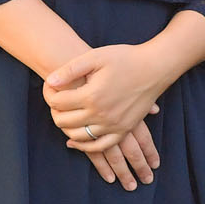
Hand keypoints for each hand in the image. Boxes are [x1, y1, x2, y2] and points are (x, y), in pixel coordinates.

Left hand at [43, 44, 174, 188]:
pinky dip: (84, 147)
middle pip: (63, 121)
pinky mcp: (123, 129)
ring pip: (77, 136)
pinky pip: (99, 146)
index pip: (56, 102)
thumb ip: (70, 69)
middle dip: (54, 111)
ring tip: (64, 116)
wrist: (156, 67)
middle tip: (56, 100)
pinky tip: (74, 140)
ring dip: (65, 128)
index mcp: (91, 95)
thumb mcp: (96, 56)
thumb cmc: (126, 58)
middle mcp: (100, 114)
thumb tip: (49, 81)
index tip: (50, 86)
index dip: (48, 93)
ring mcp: (112, 124)